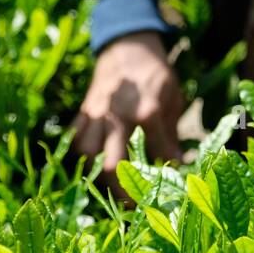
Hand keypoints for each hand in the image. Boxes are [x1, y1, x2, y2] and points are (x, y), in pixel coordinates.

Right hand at [71, 31, 183, 194]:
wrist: (126, 46)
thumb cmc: (154, 74)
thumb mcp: (172, 97)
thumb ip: (171, 132)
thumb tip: (177, 165)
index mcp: (147, 109)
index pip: (157, 153)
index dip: (166, 175)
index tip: (173, 190)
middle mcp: (117, 115)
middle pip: (112, 164)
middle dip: (124, 192)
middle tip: (138, 206)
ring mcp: (96, 115)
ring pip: (88, 157)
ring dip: (100, 176)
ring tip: (118, 188)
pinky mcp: (83, 113)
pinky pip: (75, 142)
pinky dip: (84, 157)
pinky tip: (97, 164)